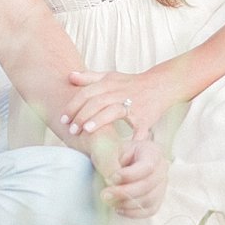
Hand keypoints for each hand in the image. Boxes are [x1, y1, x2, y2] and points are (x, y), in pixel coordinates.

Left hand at [61, 68, 176, 140]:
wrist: (160, 84)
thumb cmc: (130, 83)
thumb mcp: (110, 77)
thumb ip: (89, 77)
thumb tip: (69, 76)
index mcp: (109, 84)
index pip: (87, 93)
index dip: (73, 105)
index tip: (63, 119)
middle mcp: (120, 93)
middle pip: (97, 102)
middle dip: (82, 115)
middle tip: (71, 130)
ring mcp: (133, 105)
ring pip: (113, 111)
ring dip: (99, 120)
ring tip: (86, 130)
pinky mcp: (145, 117)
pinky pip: (139, 129)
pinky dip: (133, 138)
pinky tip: (122, 148)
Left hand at [100, 138, 167, 217]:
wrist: (113, 160)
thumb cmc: (112, 153)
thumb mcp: (108, 151)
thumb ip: (110, 164)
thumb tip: (113, 182)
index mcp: (152, 151)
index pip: (147, 167)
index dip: (129, 175)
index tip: (112, 178)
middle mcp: (161, 168)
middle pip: (148, 185)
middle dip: (125, 192)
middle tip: (105, 194)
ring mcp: (161, 185)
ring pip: (149, 199)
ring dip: (127, 203)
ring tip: (110, 200)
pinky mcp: (157, 199)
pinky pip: (149, 210)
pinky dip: (132, 212)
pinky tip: (118, 208)